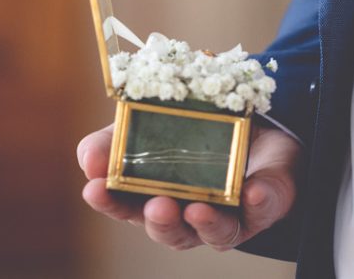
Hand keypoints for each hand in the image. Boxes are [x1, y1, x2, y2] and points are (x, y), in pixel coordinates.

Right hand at [77, 122, 301, 251]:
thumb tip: (87, 158)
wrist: (258, 121)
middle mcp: (192, 213)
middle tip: (156, 206)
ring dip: (207, 223)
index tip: (94, 188)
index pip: (128, 207)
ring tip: (197, 209)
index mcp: (160, 195)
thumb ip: (118, 138)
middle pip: (172, 231)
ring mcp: (232, 213)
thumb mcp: (153, 122)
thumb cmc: (197, 130)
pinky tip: (253, 192)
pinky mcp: (267, 202)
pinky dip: (259, 202)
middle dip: (162, 222)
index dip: (111, 202)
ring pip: (218, 233)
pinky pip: (265, 209)